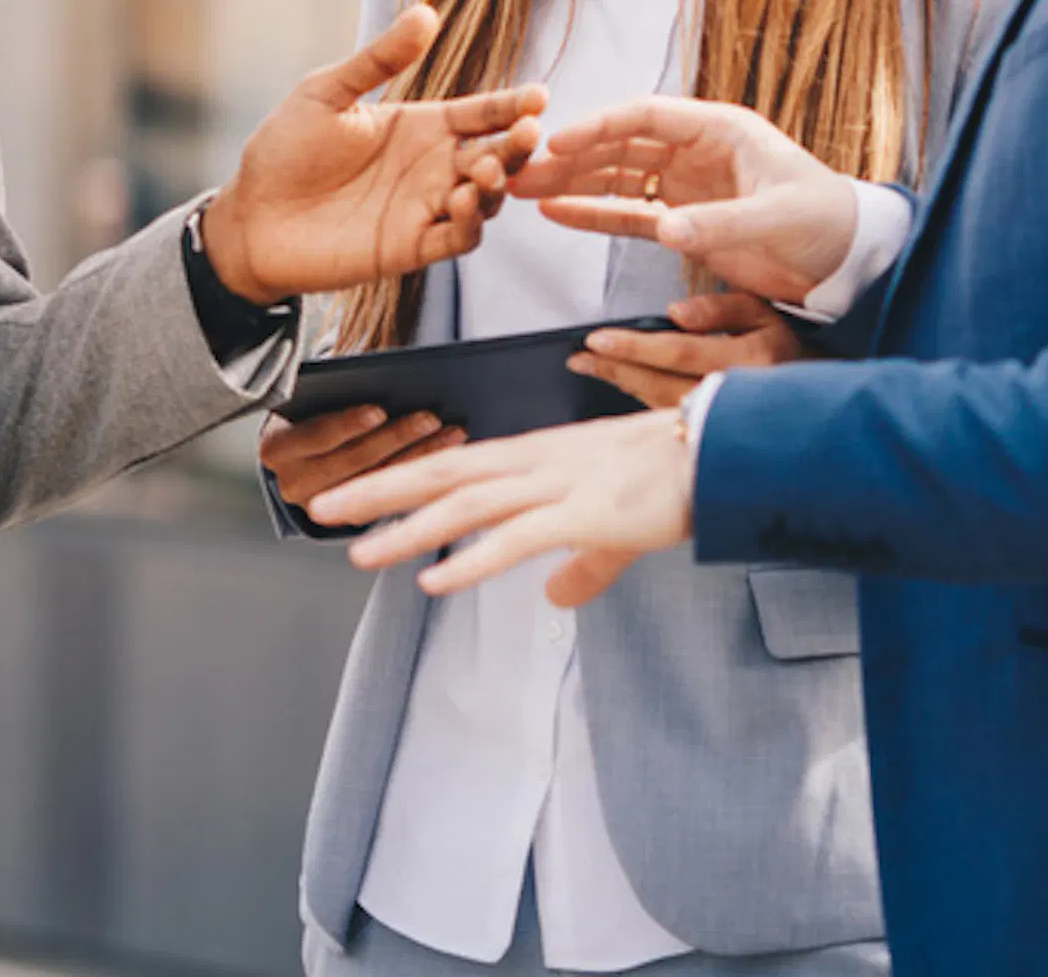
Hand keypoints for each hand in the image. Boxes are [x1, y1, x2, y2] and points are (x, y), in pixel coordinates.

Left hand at [206, 5, 545, 305]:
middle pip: (495, 155)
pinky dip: (469, 224)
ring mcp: (426, 208)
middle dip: (517, 145)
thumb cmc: (286, 149)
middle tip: (528, 131)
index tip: (538, 95)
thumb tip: (427, 12)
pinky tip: (461, 203)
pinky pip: (458, 239)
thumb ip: (379, 61)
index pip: (481, 113)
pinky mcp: (411, 247)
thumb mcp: (328, 92)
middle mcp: (433, 166)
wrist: (251, 216)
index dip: (512, 104)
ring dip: (495, 185)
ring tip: (484, 170)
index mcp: (421, 125)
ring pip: (486, 199)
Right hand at [259, 402, 460, 502]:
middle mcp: (291, 482)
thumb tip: (381, 364)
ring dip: (418, 454)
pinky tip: (447, 450)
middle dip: (394, 438)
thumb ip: (336, 386)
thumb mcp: (313, 398)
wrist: (301, 455)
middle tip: (429, 417)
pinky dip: (419, 470)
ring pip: (376, 482)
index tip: (379, 409)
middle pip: (350, 461)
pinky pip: (389, 496)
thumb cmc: (312, 411)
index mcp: (277, 447)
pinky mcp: (347, 519)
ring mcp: (320, 506)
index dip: (347, 423)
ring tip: (451, 431)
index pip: (313, 435)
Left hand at [312, 408, 695, 603]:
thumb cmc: (675, 479)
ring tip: (358, 552)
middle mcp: (537, 462)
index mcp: (539, 457)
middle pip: (442, 473)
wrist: (727, 453)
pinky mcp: (586, 511)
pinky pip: (516, 538)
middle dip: (378, 491)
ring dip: (408, 530)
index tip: (353, 495)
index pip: (454, 464)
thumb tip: (556, 595)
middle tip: (320, 509)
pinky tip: (436, 578)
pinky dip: (472, 558)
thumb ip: (583, 564)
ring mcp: (559, 483)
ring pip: (466, 504)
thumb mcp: (615, 527)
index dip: (400, 478)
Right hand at [516, 96, 857, 303]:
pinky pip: (629, 215)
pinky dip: (594, 214)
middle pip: (620, 145)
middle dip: (570, 157)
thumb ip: (722, 222)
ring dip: (572, 184)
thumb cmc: (826, 221)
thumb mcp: (778, 217)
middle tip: (522, 170)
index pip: (646, 117)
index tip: (557, 142)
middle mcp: (697, 151)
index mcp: (720, 129)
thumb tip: (666, 229)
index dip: (599, 126)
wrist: (848, 259)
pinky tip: (557, 214)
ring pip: (616, 178)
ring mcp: (687, 186)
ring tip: (523, 192)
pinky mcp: (684, 222)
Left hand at [567, 291, 803, 410]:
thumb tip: (677, 313)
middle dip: (616, 371)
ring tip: (593, 369)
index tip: (596, 341)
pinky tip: (626, 387)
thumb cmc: (789, 346)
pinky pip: (672, 418)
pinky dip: (643, 402)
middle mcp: (739, 394)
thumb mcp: (764, 311)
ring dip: (623, 387)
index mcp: (752, 360)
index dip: (633, 347)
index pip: (679, 351)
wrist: (819, 395)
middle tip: (580, 359)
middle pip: (662, 386)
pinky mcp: (719, 432)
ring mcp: (729, 419)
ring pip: (663, 407)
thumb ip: (721, 308)